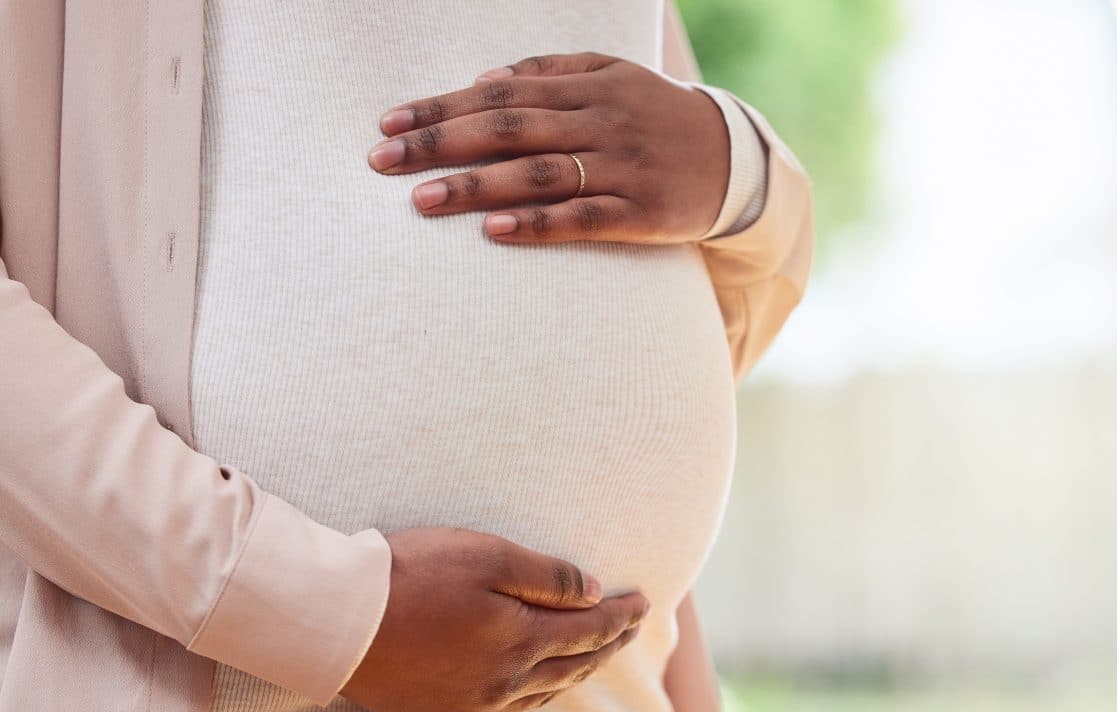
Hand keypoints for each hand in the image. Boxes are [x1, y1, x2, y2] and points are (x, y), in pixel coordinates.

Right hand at [339, 526, 650, 711]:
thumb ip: (546, 577)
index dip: (622, 615)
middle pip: (575, 665)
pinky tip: (538, 687)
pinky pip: (511, 709)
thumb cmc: (413, 575)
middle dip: (610, 644)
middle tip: (634, 627)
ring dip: (578, 673)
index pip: (590, 629)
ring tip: (596, 657)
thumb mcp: (487, 556)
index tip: (645, 601)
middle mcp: (507, 679)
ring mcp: (475, 701)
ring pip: (546, 693)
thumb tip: (594, 593)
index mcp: (522, 638)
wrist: (340, 620)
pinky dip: (539, 695)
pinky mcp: (444, 711)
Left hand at [367, 51, 730, 243]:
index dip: (441, 108)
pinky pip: (583, 219)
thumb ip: (549, 74)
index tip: (389, 123)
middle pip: (508, 131)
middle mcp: (599, 122)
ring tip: (422, 200)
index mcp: (586, 86)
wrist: (734, 159)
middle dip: (441, 143)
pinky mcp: (640, 214)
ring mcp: (620, 169)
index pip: (499, 96)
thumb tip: (483, 83)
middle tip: (383, 161)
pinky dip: (538, 225)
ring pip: (538, 174)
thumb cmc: (653, 115)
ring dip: (477, 186)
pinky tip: (494, 232)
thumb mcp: (610, 76)